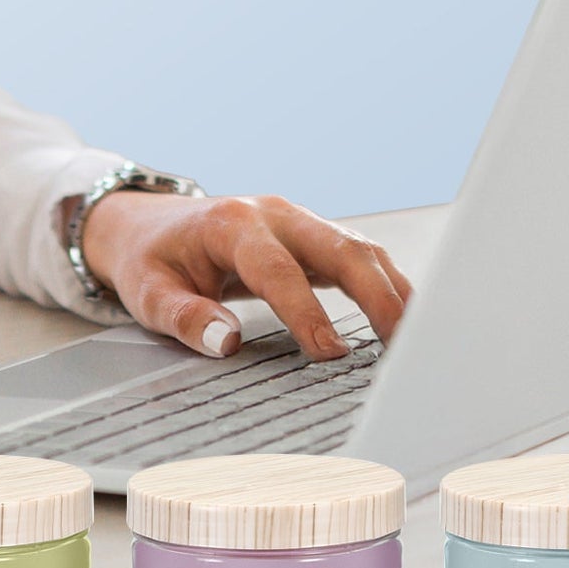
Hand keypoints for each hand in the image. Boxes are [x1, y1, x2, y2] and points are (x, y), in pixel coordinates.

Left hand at [69, 191, 411, 360]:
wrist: (148, 224)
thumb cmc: (151, 260)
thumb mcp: (148, 293)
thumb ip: (184, 318)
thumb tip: (228, 342)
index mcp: (231, 224)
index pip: (277, 269)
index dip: (305, 310)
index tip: (329, 353)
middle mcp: (273, 215)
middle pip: (340, 247)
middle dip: (377, 296)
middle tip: (404, 348)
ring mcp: (297, 222)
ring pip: (359, 250)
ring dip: (392, 292)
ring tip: (420, 342)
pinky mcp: (311, 237)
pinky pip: (358, 257)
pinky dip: (385, 287)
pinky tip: (405, 321)